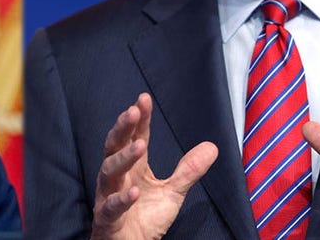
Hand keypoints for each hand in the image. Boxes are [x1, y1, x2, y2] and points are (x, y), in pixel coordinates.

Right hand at [91, 93, 217, 239]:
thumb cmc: (145, 218)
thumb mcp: (173, 192)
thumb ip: (188, 170)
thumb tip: (212, 146)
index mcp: (132, 167)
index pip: (135, 137)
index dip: (139, 120)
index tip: (143, 99)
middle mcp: (116, 176)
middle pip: (114, 146)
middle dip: (123, 128)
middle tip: (133, 111)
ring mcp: (108, 195)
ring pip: (109, 171)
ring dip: (123, 158)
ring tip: (139, 146)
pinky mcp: (107, 218)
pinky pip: (111, 206)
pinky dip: (122, 198)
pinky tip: (135, 191)